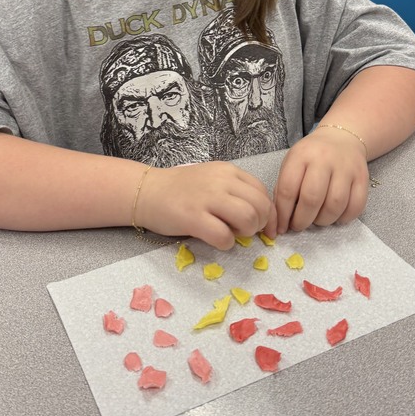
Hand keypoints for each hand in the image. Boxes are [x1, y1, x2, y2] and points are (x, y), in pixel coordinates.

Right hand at [136, 162, 276, 250]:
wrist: (146, 191)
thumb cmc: (180, 189)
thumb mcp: (212, 180)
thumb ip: (235, 191)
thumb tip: (261, 215)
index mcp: (228, 171)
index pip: (262, 192)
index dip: (268, 213)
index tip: (264, 227)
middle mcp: (221, 181)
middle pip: (260, 205)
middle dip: (260, 224)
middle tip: (246, 231)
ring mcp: (207, 198)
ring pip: (248, 218)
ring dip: (245, 233)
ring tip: (232, 233)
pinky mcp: (193, 217)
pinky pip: (224, 236)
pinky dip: (226, 243)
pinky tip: (216, 239)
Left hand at [273, 129, 369, 232]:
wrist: (342, 137)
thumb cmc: (311, 155)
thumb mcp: (292, 162)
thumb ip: (284, 187)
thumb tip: (281, 219)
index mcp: (301, 155)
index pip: (288, 189)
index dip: (283, 213)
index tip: (282, 227)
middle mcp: (324, 159)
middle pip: (312, 198)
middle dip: (302, 220)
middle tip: (299, 226)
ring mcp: (346, 168)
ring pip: (335, 205)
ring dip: (323, 220)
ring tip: (317, 220)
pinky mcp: (363, 177)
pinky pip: (356, 206)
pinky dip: (344, 218)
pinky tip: (335, 217)